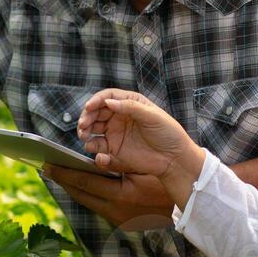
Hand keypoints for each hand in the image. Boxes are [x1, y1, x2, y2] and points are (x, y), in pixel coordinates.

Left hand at [40, 164, 176, 230]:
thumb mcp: (141, 168)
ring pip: (87, 201)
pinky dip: (87, 194)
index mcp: (121, 195)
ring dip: (73, 188)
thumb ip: (116, 163)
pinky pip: (97, 205)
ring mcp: (119, 219)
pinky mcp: (122, 222)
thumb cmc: (164, 178)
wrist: (185, 201)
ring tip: (59, 175)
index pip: (84, 182)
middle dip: (63, 181)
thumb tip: (92, 159)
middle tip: (46, 169)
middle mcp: (116, 211)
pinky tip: (80, 184)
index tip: (47, 165)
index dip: (64, 173)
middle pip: (81, 195)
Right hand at [76, 89, 200, 185]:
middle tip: (83, 124)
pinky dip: (91, 145)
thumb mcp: (152, 116)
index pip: (108, 97)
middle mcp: (120, 115)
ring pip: (93, 127)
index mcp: (130, 103)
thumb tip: (109, 102)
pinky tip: (91, 146)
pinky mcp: (114, 149)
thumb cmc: (168, 133)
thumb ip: (131, 107)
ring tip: (83, 134)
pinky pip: (97, 145)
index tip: (89, 107)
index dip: (96, 100)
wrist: (174, 159)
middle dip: (87, 116)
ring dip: (85, 129)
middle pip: (96, 111)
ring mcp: (115, 132)